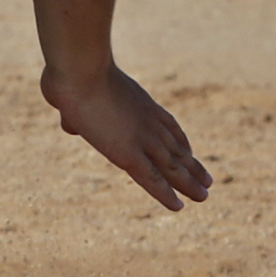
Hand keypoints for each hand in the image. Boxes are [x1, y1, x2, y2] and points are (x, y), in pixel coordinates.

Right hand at [40, 62, 211, 210]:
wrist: (79, 70)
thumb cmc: (72, 74)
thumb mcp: (78, 93)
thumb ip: (74, 112)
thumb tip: (68, 124)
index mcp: (140, 102)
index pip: (167, 124)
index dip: (180, 140)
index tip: (189, 151)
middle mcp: (148, 122)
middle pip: (176, 147)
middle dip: (192, 165)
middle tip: (207, 179)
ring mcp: (141, 138)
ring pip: (172, 167)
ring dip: (190, 182)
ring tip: (204, 195)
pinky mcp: (130, 155)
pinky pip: (154, 180)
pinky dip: (167, 194)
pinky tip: (179, 206)